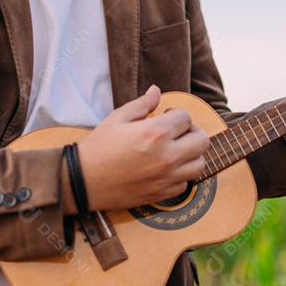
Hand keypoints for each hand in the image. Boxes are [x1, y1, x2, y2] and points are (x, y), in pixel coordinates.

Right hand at [73, 84, 209, 211]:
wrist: (83, 180)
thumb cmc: (99, 147)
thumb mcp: (118, 118)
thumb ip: (142, 104)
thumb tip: (156, 91)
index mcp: (155, 133)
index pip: (186, 117)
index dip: (176, 114)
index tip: (166, 116)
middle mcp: (166, 156)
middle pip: (202, 140)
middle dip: (191, 131)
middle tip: (177, 132)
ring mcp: (166, 178)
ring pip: (199, 164)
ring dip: (191, 154)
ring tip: (176, 150)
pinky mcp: (161, 194)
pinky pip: (186, 184)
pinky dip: (181, 174)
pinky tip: (167, 168)